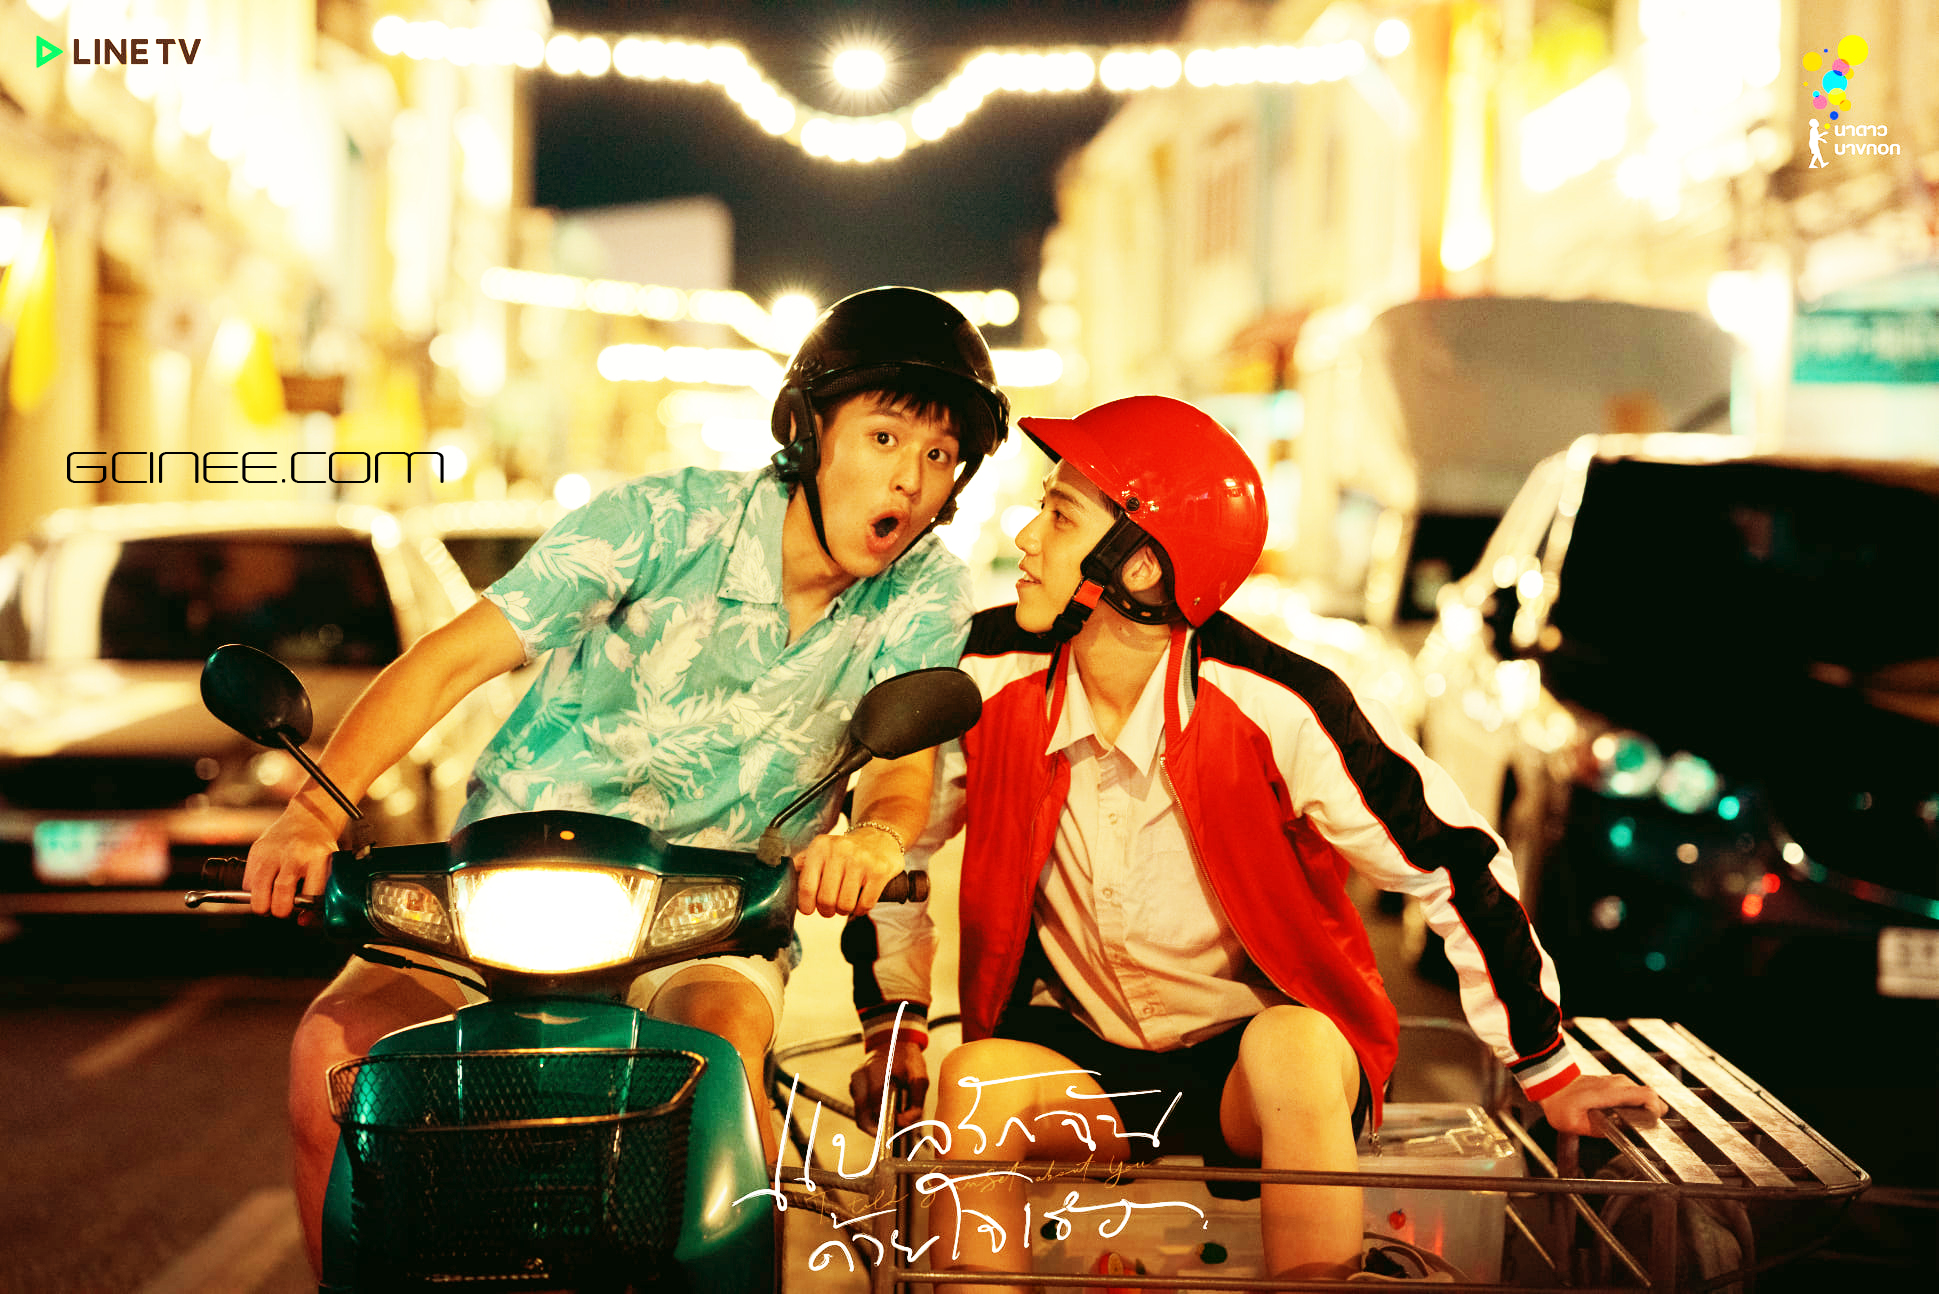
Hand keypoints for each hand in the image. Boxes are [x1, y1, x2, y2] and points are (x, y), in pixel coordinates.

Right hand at [245, 802, 339, 917]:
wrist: (308, 818)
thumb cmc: (319, 848)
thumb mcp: (328, 867)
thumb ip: (318, 894)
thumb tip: (303, 921)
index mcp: (319, 858)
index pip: (311, 893)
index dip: (305, 908)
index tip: (302, 910)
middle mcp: (296, 854)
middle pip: (281, 893)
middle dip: (280, 911)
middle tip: (281, 910)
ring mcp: (274, 851)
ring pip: (259, 888)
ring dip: (261, 905)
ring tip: (268, 904)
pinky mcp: (257, 850)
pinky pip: (247, 881)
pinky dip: (252, 892)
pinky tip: (263, 888)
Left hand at [793, 824, 904, 916]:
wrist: (880, 837)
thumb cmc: (845, 851)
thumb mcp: (821, 850)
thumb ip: (801, 864)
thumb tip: (780, 882)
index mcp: (820, 847)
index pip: (806, 887)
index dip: (806, 905)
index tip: (809, 909)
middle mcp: (840, 851)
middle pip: (826, 900)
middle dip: (827, 910)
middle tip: (830, 908)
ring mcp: (861, 861)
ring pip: (845, 905)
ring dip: (844, 911)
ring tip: (845, 904)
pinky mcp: (879, 871)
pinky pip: (865, 904)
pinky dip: (860, 910)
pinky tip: (860, 903)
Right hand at [849, 1035, 928, 1135]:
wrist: (895, 1038)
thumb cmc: (908, 1058)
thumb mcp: (920, 1078)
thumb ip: (916, 1104)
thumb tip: (906, 1125)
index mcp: (876, 1075)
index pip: (875, 1109)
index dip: (885, 1125)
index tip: (898, 1131)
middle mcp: (860, 1078)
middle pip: (861, 1117)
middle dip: (876, 1131)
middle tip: (892, 1136)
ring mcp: (855, 1080)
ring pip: (859, 1114)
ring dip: (873, 1122)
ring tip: (892, 1121)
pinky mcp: (854, 1084)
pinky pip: (859, 1106)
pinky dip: (870, 1113)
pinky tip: (885, 1109)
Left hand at [1539, 1072, 1668, 1135]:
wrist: (1551, 1085)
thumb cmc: (1560, 1102)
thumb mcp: (1575, 1124)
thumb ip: (1597, 1131)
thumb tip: (1615, 1134)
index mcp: (1611, 1092)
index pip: (1647, 1095)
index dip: (1656, 1110)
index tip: (1652, 1124)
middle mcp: (1618, 1083)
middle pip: (1650, 1095)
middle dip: (1652, 1112)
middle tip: (1644, 1128)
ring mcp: (1616, 1081)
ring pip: (1643, 1094)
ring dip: (1644, 1109)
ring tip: (1633, 1124)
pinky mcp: (1614, 1084)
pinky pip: (1633, 1094)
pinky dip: (1636, 1105)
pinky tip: (1625, 1117)